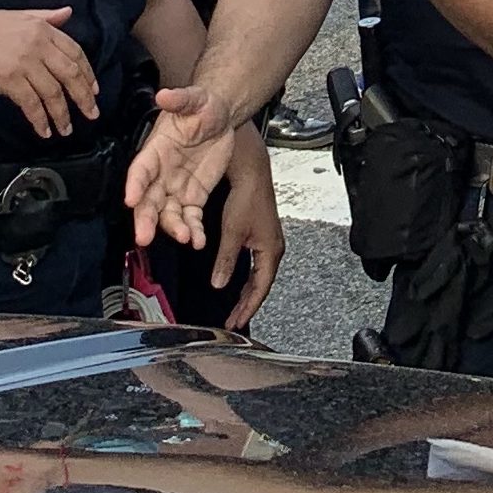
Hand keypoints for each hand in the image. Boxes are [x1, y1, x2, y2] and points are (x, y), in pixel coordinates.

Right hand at [0, 7, 99, 140]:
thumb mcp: (15, 16)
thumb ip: (44, 17)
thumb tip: (67, 12)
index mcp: (41, 28)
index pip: (75, 52)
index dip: (87, 73)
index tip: (94, 89)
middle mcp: (36, 44)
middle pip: (70, 74)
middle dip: (84, 97)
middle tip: (92, 114)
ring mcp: (23, 62)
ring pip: (53, 93)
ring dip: (62, 115)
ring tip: (66, 129)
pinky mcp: (7, 80)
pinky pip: (31, 104)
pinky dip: (40, 120)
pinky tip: (43, 130)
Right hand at [124, 83, 243, 248]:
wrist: (222, 117)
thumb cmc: (202, 106)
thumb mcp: (194, 99)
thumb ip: (180, 99)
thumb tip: (164, 94)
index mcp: (155, 150)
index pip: (140, 170)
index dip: (134, 184)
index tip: (131, 199)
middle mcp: (161, 173)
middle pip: (147, 199)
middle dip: (145, 218)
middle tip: (143, 237)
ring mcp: (176, 188)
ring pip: (167, 213)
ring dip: (172, 228)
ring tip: (184, 237)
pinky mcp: (193, 197)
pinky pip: (191, 218)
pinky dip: (193, 230)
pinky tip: (198, 240)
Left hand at [214, 126, 285, 325]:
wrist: (251, 171)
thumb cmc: (247, 197)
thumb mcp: (232, 232)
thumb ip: (225, 260)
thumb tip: (219, 284)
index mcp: (271, 250)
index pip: (260, 288)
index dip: (248, 307)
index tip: (236, 322)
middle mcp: (273, 248)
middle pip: (262, 284)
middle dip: (248, 304)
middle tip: (233, 320)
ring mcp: (268, 241)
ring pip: (259, 275)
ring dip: (247, 292)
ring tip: (235, 308)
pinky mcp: (262, 234)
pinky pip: (256, 264)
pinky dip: (247, 278)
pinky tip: (237, 282)